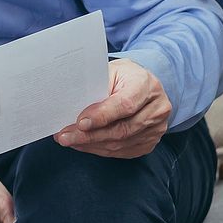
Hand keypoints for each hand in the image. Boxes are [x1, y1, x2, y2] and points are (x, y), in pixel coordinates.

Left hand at [54, 58, 171, 158]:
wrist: (143, 84)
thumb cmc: (122, 76)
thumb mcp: (110, 71)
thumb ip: (96, 87)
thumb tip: (73, 106)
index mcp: (146, 85)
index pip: (125, 105)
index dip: (102, 116)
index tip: (80, 123)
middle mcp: (157, 108)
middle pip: (122, 129)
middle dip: (90, 136)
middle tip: (65, 137)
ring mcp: (157, 127)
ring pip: (122, 143)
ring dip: (92, 144)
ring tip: (70, 141)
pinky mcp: (151, 141)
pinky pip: (124, 151)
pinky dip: (101, 149)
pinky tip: (85, 145)